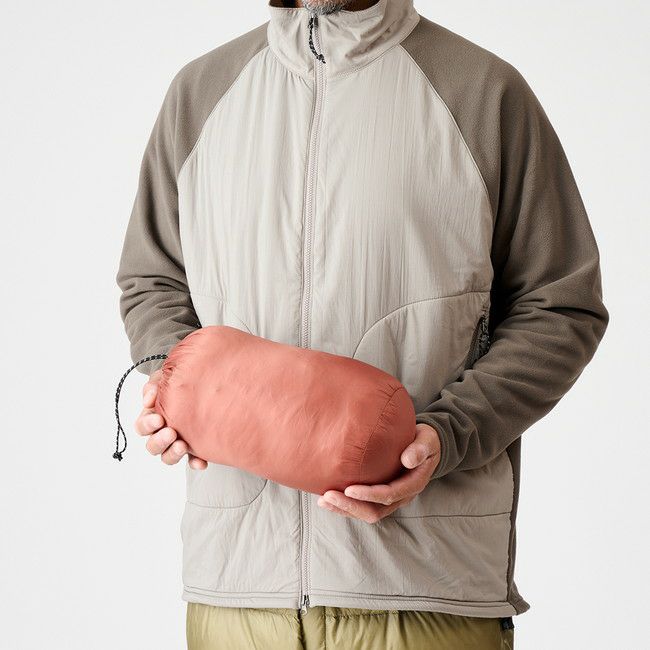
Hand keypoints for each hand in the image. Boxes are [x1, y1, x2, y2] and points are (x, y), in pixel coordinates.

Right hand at [135, 369, 206, 468]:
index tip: (158, 419)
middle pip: (152, 447)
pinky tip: (202, 462)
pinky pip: (192, 461)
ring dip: (173, 454)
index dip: (148, 425)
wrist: (198, 383)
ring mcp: (176, 443)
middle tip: (171, 433)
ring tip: (182, 446)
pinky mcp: (193, 449)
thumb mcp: (162, 378)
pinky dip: (195, 463)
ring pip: (167, 457)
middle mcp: (161, 434)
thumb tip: (148, 400)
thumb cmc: (176, 382)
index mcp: (150, 419)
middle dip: (160, 441)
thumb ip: (153, 386)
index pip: (142, 427)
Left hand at [317, 423, 440, 523]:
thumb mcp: (427, 441)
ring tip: (323, 501)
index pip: (389, 495)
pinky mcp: (380, 496)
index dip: (369, 495)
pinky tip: (327, 498)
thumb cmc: (425, 441)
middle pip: (375, 511)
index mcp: (413, 484)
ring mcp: (391, 499)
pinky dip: (345, 505)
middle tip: (328, 496)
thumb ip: (419, 449)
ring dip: (345, 509)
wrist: (425, 446)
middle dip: (351, 506)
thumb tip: (407, 460)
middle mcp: (401, 496)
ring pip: (367, 513)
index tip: (349, 489)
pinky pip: (362, 506)